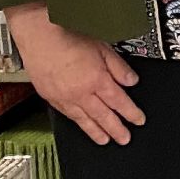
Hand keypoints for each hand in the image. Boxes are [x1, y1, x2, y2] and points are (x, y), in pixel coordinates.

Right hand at [7, 1, 143, 145]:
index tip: (139, 121)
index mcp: (97, 80)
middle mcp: (81, 93)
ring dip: (96, 132)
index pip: (119, 102)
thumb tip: (131, 81)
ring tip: (105, 141)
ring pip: (83, 120)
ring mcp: (64, 97)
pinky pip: (67, 115)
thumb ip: (119, 67)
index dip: (131, 113)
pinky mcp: (50, 97)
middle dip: (116, 129)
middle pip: (103, 116)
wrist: (40, 37)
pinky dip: (77, 123)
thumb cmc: (69, 38)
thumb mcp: (103, 48)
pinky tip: (81, 125)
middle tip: (125, 139)